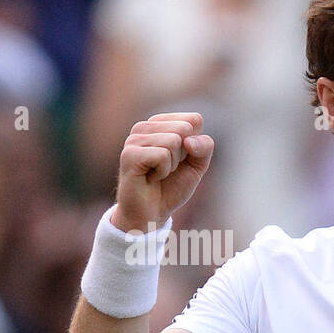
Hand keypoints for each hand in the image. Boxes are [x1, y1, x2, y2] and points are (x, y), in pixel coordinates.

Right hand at [112, 112, 213, 232]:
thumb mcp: (197, 165)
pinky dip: (163, 171)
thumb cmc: (172, 186)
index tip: (181, 159)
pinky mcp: (130, 154)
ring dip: (173, 165)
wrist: (153, 213)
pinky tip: (151, 177)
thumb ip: (204, 147)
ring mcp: (134, 139)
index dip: (195, 145)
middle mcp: (144, 127)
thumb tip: (189, 140)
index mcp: (160, 124)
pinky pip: (162, 155)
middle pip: (184, 128)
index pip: (194, 120)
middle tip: (168, 168)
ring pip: (173, 141)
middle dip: (184, 155)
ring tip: (158, 173)